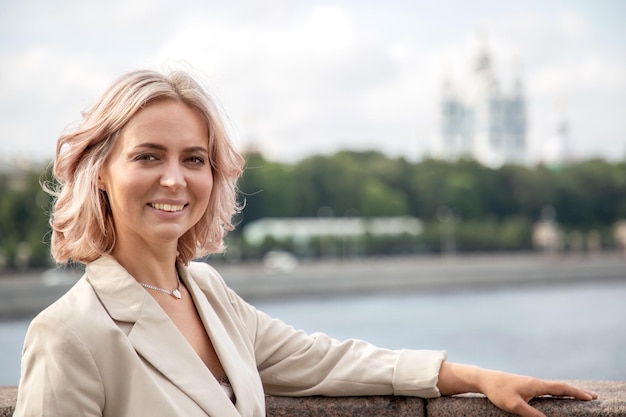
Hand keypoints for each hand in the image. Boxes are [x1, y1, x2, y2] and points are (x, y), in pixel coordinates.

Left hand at [437, 362, 597, 416]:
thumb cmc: (498, 391)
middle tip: (593, 397)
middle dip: (577, 392)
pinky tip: (558, 395)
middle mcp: (536, 382)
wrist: (484, 379)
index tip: (590, 397)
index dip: (576, 393)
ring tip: (580, 396)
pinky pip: (546, 388)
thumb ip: (531, 414)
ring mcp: (531, 383)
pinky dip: (557, 391)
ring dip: (568, 391)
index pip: (561, 388)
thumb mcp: (514, 406)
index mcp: (536, 385)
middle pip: (561, 386)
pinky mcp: (525, 386)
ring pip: (554, 387)